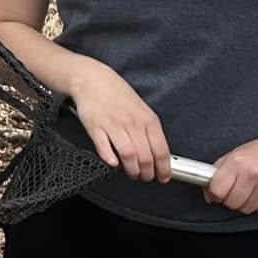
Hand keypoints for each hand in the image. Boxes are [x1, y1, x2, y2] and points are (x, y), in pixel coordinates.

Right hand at [64, 59, 169, 181]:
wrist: (93, 80)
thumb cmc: (117, 95)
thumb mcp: (142, 109)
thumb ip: (149, 130)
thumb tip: (157, 153)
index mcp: (148, 119)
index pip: (161, 150)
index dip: (163, 168)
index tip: (163, 177)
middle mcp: (133, 123)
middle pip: (145, 157)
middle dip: (147, 174)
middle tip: (145, 178)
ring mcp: (114, 125)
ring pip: (128, 155)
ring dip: (131, 170)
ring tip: (131, 173)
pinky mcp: (96, 127)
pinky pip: (104, 147)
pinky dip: (110, 159)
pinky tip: (113, 164)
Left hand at [204, 130, 257, 214]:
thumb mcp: (235, 155)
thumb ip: (218, 174)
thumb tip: (209, 196)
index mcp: (238, 162)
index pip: (217, 191)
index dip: (216, 194)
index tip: (220, 192)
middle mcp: (253, 173)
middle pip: (232, 203)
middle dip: (232, 199)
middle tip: (239, 189)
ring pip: (247, 209)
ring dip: (248, 203)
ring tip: (254, 188)